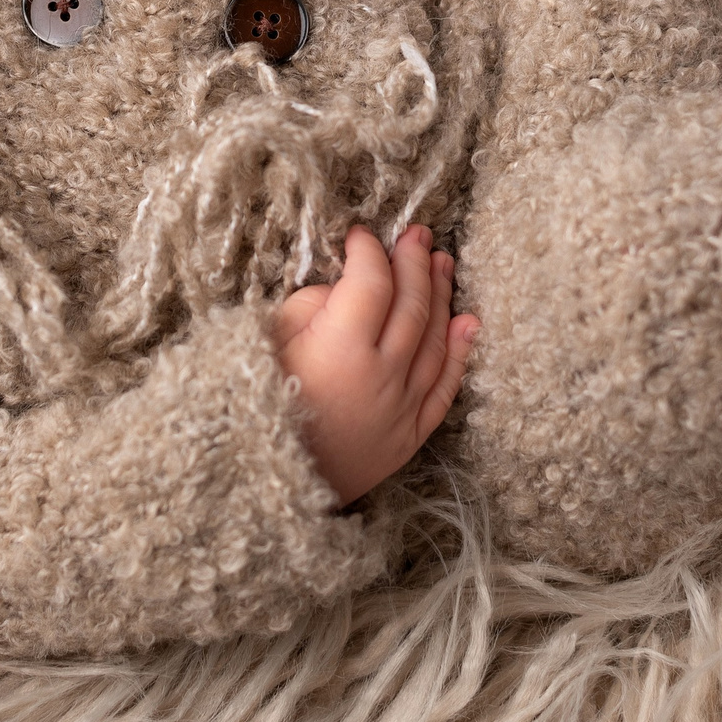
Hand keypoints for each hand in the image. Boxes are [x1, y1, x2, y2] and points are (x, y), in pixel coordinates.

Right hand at [270, 224, 478, 504]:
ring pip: (434, 340)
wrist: (266, 488)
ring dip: (442, 296)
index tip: (361, 235)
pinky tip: (468, 323)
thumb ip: (308, 307)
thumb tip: (344, 288)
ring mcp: (401, 407)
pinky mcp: (410, 435)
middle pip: (410, 305)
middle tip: (418, 233)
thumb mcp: (266, 345)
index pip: (370, 283)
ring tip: (443, 262)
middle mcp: (381, 374)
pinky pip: (444, 387)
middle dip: (414, 262)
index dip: (369, 252)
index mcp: (340, 347)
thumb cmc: (253, 408)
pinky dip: (459, 352)